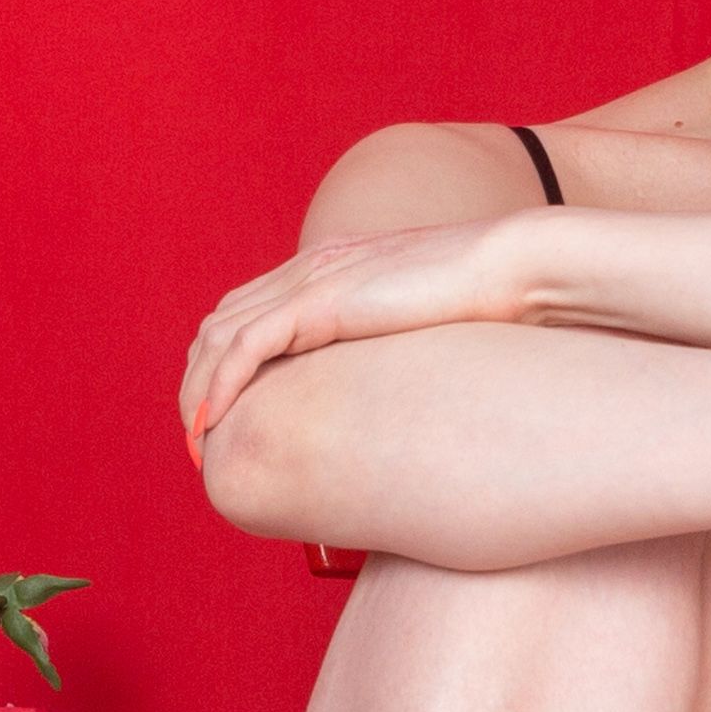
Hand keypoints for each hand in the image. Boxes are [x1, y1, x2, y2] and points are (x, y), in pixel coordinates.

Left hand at [184, 217, 539, 453]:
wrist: (512, 271)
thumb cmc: (488, 310)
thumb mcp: (424, 331)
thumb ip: (393, 348)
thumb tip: (399, 401)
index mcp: (332, 270)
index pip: (250, 314)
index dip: (223, 367)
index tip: (223, 419)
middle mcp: (311, 269)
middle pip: (222, 324)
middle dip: (198, 383)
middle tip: (198, 440)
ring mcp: (312, 281)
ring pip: (222, 336)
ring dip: (198, 392)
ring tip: (198, 442)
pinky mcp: (321, 301)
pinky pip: (248, 346)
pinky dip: (221, 387)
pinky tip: (213, 424)